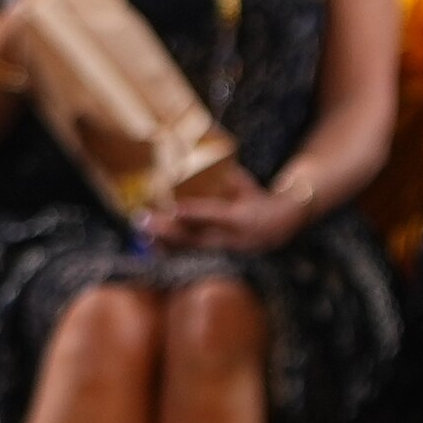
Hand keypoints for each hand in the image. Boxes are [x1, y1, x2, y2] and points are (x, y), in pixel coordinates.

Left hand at [140, 161, 297, 252]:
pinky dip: (171, 252)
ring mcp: (222, 253)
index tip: (173, 209)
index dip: (193, 213)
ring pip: (189, 251)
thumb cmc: (260, 202)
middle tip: (143, 219)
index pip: (213, 216)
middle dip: (167, 230)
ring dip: (163, 242)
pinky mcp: (216, 258)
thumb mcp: (248, 188)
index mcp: (240, 220)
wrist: (280, 231)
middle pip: (194, 238)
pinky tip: (152, 245)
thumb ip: (229, 179)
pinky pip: (190, 257)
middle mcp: (230, 240)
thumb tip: (205, 163)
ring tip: (142, 232)